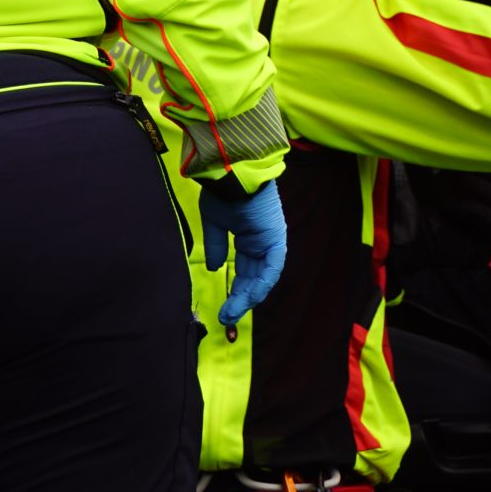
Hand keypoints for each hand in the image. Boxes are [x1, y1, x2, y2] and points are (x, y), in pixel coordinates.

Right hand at [194, 175, 287, 332]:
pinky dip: (261, 283)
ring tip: (232, 314)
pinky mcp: (276, 239)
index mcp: (250, 236)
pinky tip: (248, 298)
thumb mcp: (214, 223)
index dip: (235, 290)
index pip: (245, 270)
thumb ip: (215, 246)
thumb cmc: (222, 191)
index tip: (225, 308)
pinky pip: (272, 267)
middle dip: (240, 299)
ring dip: (248, 297)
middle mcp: (263, 241)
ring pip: (263, 277)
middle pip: (253, 278)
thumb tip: (213, 268)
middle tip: (227, 318)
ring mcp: (271, 241)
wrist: (231, 173)